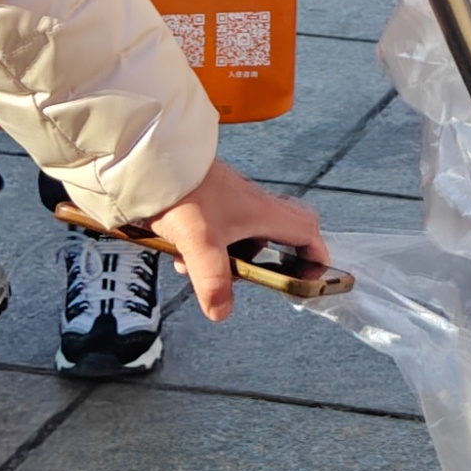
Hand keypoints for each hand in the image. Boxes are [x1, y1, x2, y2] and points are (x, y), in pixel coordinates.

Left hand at [140, 158, 326, 321]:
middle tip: (245, 275)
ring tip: (198, 266)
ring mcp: (231, 202)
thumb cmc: (185, 190)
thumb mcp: (200, 243)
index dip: (315, 256)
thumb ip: (212, 281)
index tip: (313, 275)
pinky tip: (181, 253)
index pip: (306, 233)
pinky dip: (204, 248)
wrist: (155, 159)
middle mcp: (252, 206)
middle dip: (261, 264)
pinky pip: (217, 231)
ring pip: (241, 238)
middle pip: (275, 239)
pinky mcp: (210, 200)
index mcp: (263, 213)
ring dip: (225, 258)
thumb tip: (221, 311)